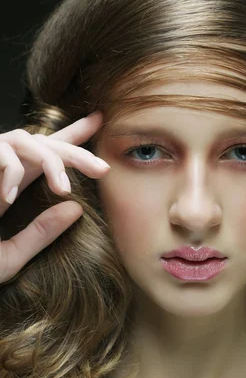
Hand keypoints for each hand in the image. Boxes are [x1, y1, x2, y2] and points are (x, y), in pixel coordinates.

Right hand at [0, 111, 109, 283]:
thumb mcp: (10, 256)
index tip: (97, 121)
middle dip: (75, 148)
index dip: (70, 138)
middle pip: (41, 143)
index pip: (45, 158)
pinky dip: (9, 170)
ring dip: (50, 160)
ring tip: (62, 189)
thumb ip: (39, 235)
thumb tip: (76, 209)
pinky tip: (7, 197)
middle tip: (103, 169)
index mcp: (10, 187)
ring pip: (24, 140)